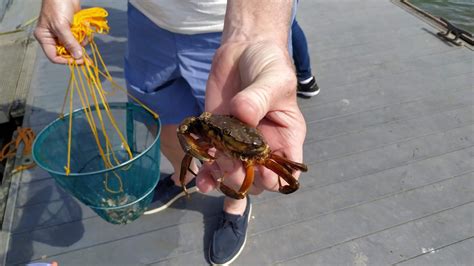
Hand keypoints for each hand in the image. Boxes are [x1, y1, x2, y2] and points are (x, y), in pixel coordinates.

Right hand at [34, 0, 82, 63]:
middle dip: (76, 52)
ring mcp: (64, 34)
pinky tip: (85, 29)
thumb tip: (78, 57)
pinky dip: (84, 36)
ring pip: (75, 46)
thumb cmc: (57, 7)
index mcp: (45, 38)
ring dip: (82, 42)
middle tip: (87, 56)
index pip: (54, 56)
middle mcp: (53, 38)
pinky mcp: (72, 30)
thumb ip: (70, 42)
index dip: (66, 61)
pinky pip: (80, 38)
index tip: (78, 61)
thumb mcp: (61, 26)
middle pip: (66, 53)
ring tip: (84, 34)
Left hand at [196, 40, 306, 194]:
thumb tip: (242, 114)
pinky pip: (211, 160)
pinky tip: (200, 176)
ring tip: (211, 172)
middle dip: (242, 177)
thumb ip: (259, 98)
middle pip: (256, 179)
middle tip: (230, 161)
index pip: (284, 172)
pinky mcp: (217, 134)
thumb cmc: (269, 64)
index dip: (272, 177)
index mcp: (286, 137)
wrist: (244, 49)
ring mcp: (238, 142)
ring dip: (221, 178)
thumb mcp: (272, 79)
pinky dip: (205, 171)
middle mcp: (263, 145)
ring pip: (232, 174)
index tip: (257, 167)